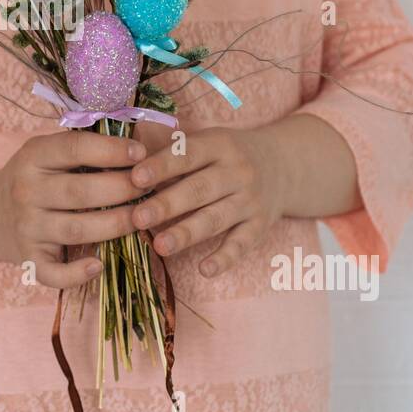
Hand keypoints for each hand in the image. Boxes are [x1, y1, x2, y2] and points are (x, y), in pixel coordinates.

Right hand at [0, 131, 147, 288]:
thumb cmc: (34, 178)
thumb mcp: (47, 152)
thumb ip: (82, 148)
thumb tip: (134, 146)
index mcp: (33, 157)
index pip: (74, 148)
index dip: (111, 150)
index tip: (140, 153)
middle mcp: (26, 192)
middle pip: (81, 192)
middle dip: (122, 189)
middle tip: (149, 187)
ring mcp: (26, 228)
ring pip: (77, 229)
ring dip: (115, 225)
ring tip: (141, 219)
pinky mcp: (29, 259)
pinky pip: (53, 272)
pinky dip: (76, 274)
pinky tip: (99, 266)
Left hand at [129, 126, 292, 277]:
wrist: (286, 164)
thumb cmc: (228, 154)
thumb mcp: (209, 141)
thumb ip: (174, 153)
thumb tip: (126, 166)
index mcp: (219, 145)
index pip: (188, 154)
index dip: (161, 166)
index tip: (135, 178)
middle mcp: (238, 171)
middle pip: (200, 189)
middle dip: (167, 204)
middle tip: (137, 217)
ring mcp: (250, 200)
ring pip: (216, 218)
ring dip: (187, 233)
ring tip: (160, 245)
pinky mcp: (260, 225)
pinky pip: (241, 244)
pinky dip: (224, 258)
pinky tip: (204, 270)